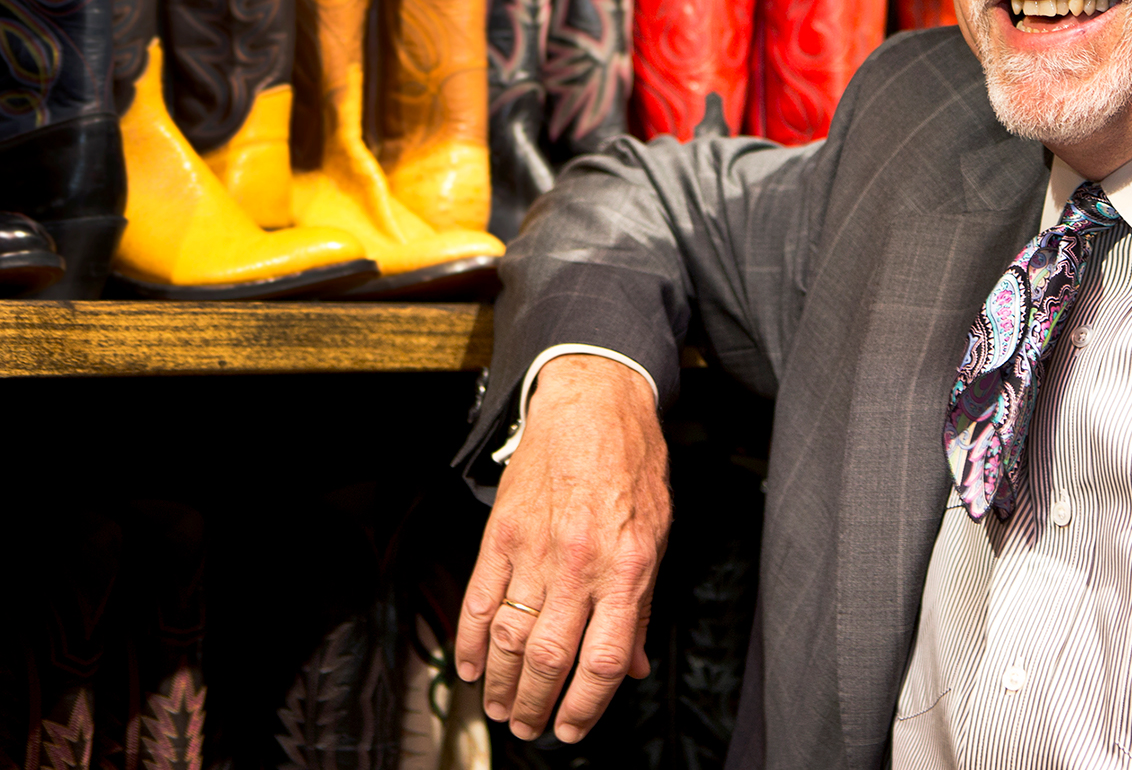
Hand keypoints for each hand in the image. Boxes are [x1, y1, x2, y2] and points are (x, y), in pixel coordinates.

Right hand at [456, 354, 671, 741]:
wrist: (594, 403)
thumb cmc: (633, 464)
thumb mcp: (658, 534)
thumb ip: (643, 604)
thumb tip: (634, 664)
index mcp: (628, 567)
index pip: (605, 659)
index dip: (587, 705)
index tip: (573, 728)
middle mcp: (580, 564)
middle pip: (551, 658)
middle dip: (538, 705)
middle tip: (531, 727)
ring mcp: (536, 549)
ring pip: (511, 638)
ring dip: (503, 683)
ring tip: (502, 709)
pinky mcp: (501, 534)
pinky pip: (480, 599)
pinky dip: (472, 641)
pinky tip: (472, 667)